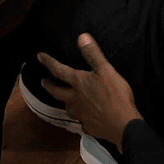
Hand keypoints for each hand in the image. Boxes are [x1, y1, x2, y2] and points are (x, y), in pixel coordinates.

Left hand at [38, 34, 140, 149]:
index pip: (59, 70)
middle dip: (49, 86)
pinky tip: (83, 117)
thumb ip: (93, 54)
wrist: (123, 126)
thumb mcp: (106, 70)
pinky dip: (80, 117)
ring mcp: (81, 115)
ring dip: (63, 102)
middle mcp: (76, 99)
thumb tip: (82, 37)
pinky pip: (80, 121)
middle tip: (43, 82)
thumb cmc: (115, 97)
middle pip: (57, 92)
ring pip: (67, 107)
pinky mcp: (89, 126)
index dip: (48, 62)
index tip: (40, 57)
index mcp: (79, 83)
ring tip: (63, 99)